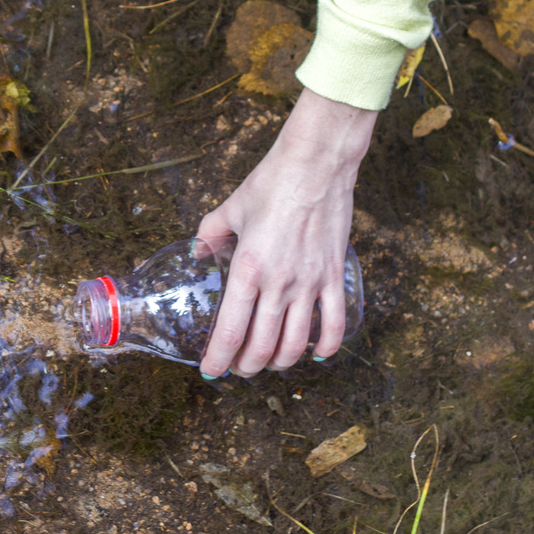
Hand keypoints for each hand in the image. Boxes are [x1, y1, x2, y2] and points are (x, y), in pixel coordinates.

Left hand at [196, 88, 376, 378]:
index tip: (211, 370)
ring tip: (270, 362)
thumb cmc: (271, 183)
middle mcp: (279, 283)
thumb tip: (198, 254)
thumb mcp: (229, 210)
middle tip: (239, 367)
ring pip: (297, 343)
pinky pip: (334, 323)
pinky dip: (326, 346)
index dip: (219, 359)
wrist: (317, 163)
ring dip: (281, 362)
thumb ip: (209, 236)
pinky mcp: (335, 276)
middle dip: (247, 366)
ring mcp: (310, 282)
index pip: (231, 331)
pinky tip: (315, 354)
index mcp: (247, 270)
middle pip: (262, 346)